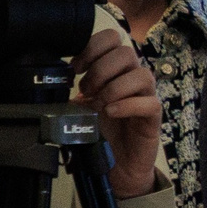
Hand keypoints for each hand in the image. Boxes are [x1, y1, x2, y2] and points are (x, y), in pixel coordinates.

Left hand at [71, 28, 160, 197]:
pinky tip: (111, 113)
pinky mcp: (153, 117)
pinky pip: (149, 102)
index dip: (93, 47)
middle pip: (126, 52)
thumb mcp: (77, 108)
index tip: (76, 68)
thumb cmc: (99, 135)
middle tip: (87, 91)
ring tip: (100, 104)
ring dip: (114, 87)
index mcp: (114, 71)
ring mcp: (146, 97)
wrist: (114, 168)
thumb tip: (53, 79)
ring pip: (141, 73)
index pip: (112, 39)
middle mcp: (132, 79)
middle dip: (101, 70)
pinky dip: (127, 105)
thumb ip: (71, 92)